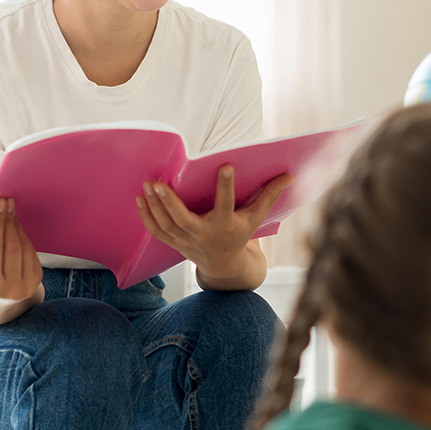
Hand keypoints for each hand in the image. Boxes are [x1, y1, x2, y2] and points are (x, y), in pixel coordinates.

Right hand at [0, 197, 43, 323]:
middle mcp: (9, 287)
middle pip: (9, 246)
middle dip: (7, 220)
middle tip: (6, 201)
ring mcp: (25, 285)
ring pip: (22, 247)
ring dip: (16, 225)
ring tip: (10, 210)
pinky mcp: (36, 279)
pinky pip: (30, 252)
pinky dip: (23, 236)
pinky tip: (17, 225)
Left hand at [136, 166, 293, 285]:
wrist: (222, 264)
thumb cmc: (239, 233)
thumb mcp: (255, 217)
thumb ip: (269, 195)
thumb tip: (289, 175)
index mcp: (225, 225)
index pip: (226, 204)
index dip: (226, 186)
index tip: (225, 165)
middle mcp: (203, 234)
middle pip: (183, 220)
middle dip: (169, 202)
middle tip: (158, 182)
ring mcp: (185, 241)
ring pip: (166, 225)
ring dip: (154, 206)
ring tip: (147, 183)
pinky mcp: (173, 243)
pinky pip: (156, 231)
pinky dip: (146, 216)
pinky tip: (140, 198)